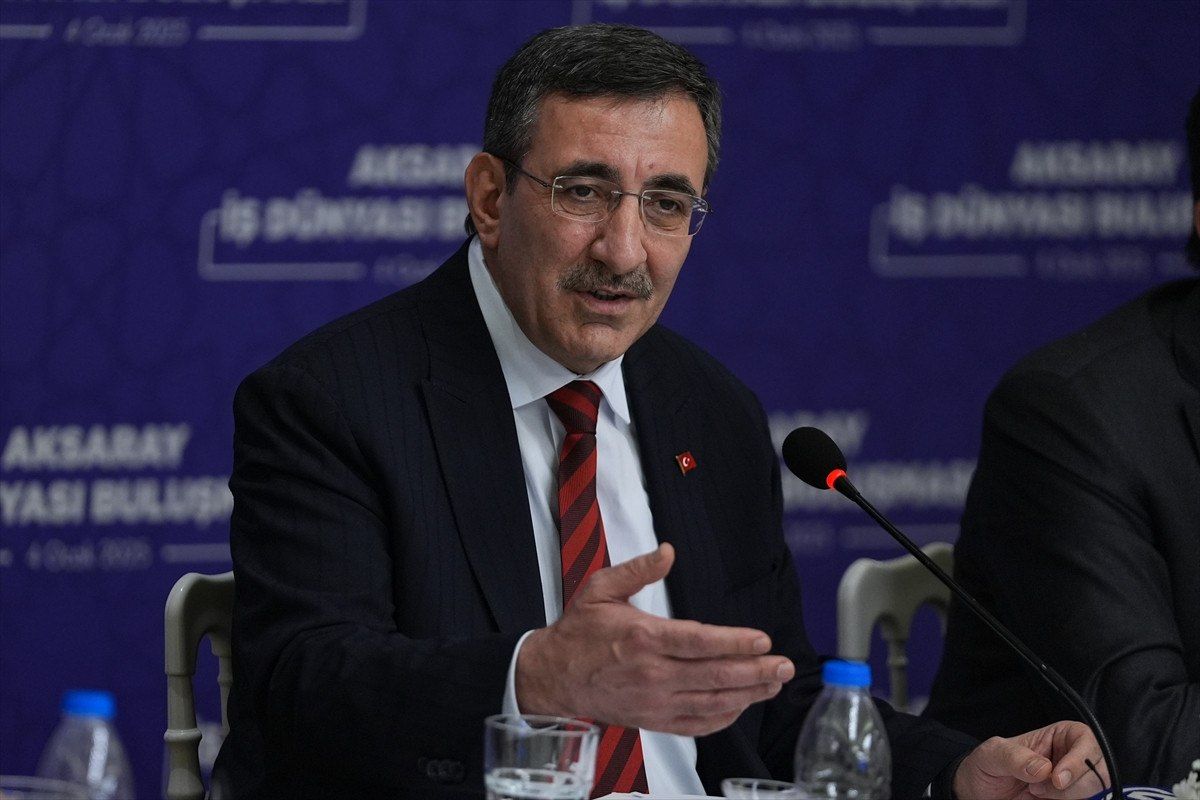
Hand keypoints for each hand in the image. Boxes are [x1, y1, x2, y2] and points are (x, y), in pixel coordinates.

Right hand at [515, 543, 793, 736]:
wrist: (553, 678)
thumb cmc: (578, 633)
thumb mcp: (600, 589)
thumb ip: (638, 569)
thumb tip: (668, 551)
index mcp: (643, 638)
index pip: (699, 642)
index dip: (735, 642)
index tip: (763, 640)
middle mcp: (653, 674)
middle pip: (715, 675)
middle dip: (756, 671)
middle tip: (785, 665)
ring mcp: (655, 702)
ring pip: (712, 702)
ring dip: (749, 694)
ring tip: (774, 683)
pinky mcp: (654, 720)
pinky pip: (697, 724)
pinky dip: (724, 717)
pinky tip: (742, 704)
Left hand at [953, 721, 1109, 799]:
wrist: (979, 793)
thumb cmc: (986, 766)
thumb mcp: (991, 754)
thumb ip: (1013, 756)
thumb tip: (1043, 767)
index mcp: (1058, 737)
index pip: (1086, 739)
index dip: (1080, 759)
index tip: (1058, 778)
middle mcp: (1071, 759)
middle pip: (1099, 771)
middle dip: (1075, 785)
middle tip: (1039, 790)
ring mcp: (1073, 784)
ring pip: (1094, 793)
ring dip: (1069, 798)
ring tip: (1035, 795)